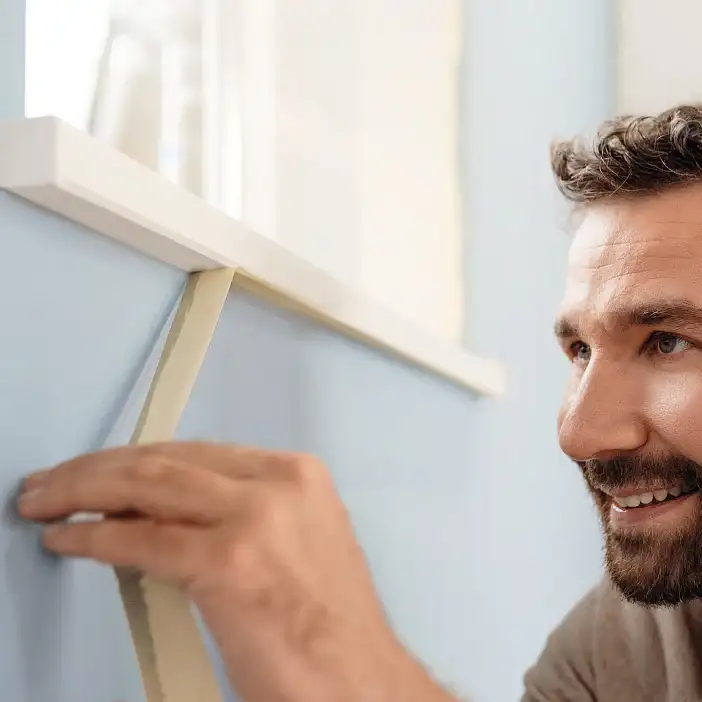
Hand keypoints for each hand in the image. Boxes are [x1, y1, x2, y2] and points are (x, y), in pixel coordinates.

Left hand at [17, 442, 446, 701]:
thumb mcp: (292, 541)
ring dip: (84, 490)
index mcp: (297, 475)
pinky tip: (70, 539)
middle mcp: (278, 484)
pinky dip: (94, 538)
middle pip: (165, 459)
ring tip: (48, 501)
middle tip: (57, 481)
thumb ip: (236, 513)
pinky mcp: (228, 563)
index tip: (103, 468)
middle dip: (98, 468)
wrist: (360, 681)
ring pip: (146, 483)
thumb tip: (162, 512)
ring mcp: (255, 519)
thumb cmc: (329, 625)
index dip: (137, 458)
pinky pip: (140, 540)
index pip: (197, 451)